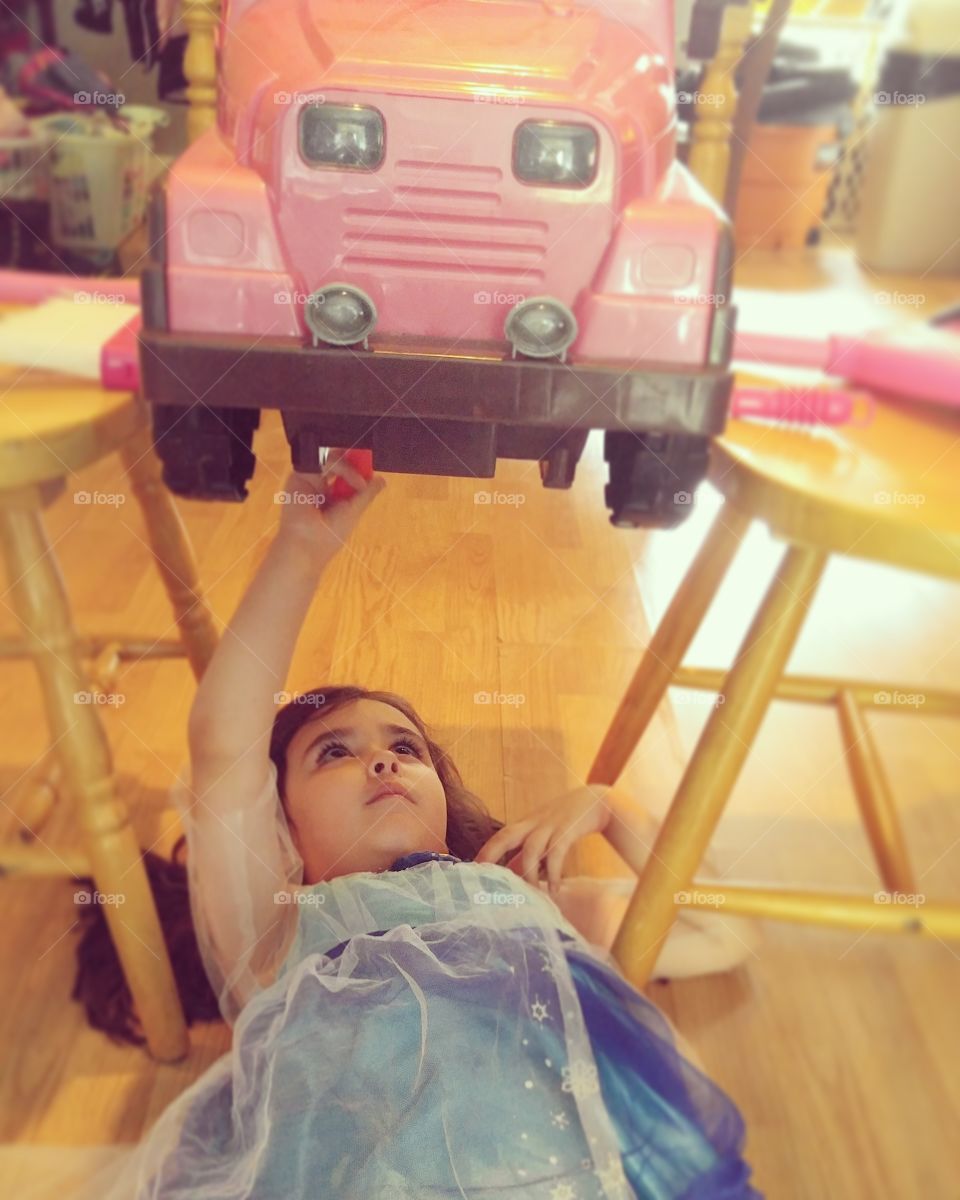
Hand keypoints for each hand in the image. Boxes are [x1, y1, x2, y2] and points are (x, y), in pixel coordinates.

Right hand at [275, 456, 385, 561]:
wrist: (306, 543)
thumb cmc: (330, 534)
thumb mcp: (354, 512)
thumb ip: (366, 494)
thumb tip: (382, 480)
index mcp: (333, 496)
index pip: (347, 474)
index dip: (358, 468)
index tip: (372, 464)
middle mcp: (322, 485)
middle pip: (339, 462)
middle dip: (355, 462)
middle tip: (368, 460)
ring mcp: (311, 479)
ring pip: (333, 459)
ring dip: (351, 468)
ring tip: (360, 484)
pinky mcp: (301, 474)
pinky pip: (324, 461)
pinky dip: (343, 468)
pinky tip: (353, 481)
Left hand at [474, 784, 614, 894]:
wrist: (597, 801)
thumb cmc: (566, 820)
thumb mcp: (543, 834)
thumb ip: (526, 854)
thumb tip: (509, 876)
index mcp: (526, 824)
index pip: (499, 836)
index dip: (484, 852)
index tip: (469, 871)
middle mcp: (534, 823)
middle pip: (506, 836)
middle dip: (490, 854)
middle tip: (480, 876)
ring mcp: (550, 825)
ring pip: (531, 849)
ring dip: (528, 874)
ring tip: (531, 896)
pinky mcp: (568, 830)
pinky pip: (557, 853)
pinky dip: (553, 872)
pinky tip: (554, 889)